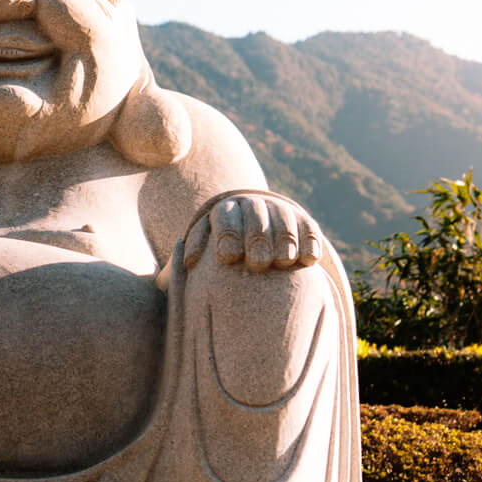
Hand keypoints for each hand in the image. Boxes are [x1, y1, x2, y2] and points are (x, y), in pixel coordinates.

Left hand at [183, 193, 322, 274]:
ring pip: (284, 221)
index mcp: (225, 212)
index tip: (226, 258)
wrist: (258, 232)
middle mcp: (253, 206)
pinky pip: (310, 229)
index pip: (224, 216)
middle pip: (256, 217)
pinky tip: (307, 260)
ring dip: (284, 240)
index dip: (226, 234)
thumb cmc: (223, 253)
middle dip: (257, 239)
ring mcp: (280, 212)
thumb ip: (186, 263)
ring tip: (282, 262)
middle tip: (257, 264)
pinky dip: (310, 242)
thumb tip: (170, 275)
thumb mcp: (203, 254)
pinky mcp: (305, 223)